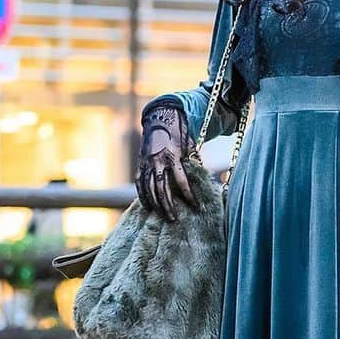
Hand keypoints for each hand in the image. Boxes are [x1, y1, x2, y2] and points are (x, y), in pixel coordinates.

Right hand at [136, 101, 197, 219]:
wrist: (159, 119)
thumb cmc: (178, 134)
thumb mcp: (189, 146)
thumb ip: (192, 162)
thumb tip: (200, 180)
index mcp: (173, 156)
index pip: (181, 181)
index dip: (189, 195)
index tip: (196, 207)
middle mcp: (158, 161)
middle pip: (162, 189)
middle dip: (168, 206)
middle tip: (174, 219)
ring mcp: (146, 163)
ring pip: (149, 189)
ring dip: (156, 205)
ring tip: (164, 216)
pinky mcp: (140, 164)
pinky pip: (140, 184)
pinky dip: (143, 196)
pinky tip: (148, 207)